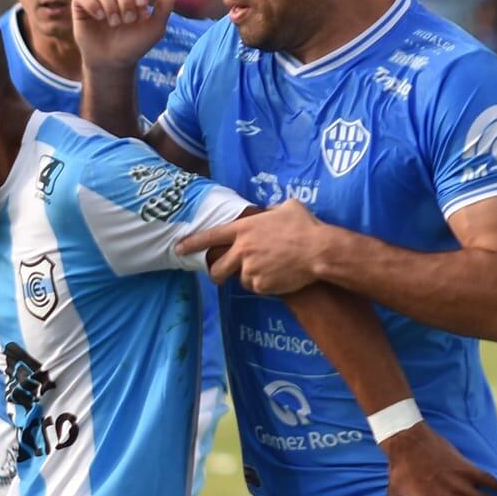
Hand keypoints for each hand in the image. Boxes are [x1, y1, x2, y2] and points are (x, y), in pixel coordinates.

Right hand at [72, 0, 182, 73]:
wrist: (114, 62)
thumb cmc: (134, 44)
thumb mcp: (154, 29)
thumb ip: (164, 8)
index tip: (143, 5)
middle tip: (129, 20)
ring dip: (110, 3)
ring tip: (114, 22)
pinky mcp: (80, 5)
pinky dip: (91, 3)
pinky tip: (99, 17)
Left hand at [175, 199, 323, 294]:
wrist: (318, 251)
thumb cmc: (305, 226)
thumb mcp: (287, 208)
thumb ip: (272, 211)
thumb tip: (270, 213)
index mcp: (244, 229)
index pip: (210, 236)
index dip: (192, 243)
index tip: (178, 249)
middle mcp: (242, 250)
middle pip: (217, 268)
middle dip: (216, 274)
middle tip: (222, 275)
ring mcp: (249, 269)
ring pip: (241, 278)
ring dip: (250, 276)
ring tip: (271, 268)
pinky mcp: (260, 285)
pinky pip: (257, 287)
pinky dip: (265, 284)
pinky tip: (279, 276)